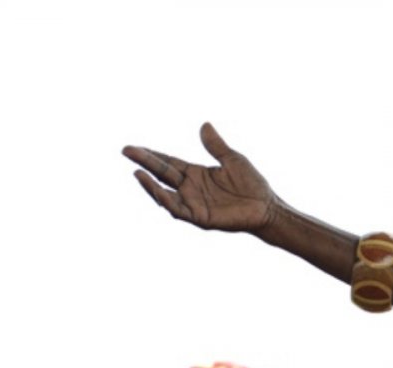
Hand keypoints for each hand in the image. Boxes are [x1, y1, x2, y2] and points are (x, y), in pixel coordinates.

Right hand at [123, 123, 278, 232]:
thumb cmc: (251, 184)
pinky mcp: (199, 217)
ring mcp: (193, 203)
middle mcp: (190, 188)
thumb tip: (204, 124)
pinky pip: (178, 210)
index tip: (133, 147)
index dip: (151, 155)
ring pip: (164, 194)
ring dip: (150, 185)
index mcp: (195, 173)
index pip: (168, 162)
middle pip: (162, 174)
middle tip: (126, 151)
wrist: (266, 207)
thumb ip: (216, 145)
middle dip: (144, 163)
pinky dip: (166, 201)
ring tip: (137, 172)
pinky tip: (158, 190)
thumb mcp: (232, 159)